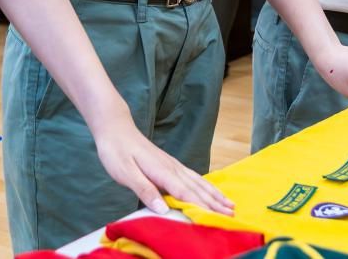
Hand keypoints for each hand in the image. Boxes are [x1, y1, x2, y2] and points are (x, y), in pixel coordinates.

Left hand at [91, 110, 233, 216]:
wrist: (115, 128)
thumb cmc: (117, 151)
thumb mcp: (125, 173)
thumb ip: (144, 190)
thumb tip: (162, 209)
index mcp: (162, 171)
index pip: (186, 193)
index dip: (202, 207)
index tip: (218, 218)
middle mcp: (172, 167)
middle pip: (197, 188)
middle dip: (215, 203)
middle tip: (232, 216)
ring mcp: (172, 164)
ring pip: (198, 181)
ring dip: (214, 194)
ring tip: (230, 204)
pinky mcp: (169, 163)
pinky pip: (192, 176)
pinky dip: (205, 185)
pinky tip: (210, 190)